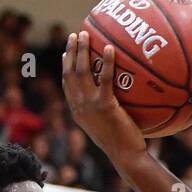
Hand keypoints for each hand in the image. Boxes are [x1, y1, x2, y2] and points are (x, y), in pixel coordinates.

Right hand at [62, 32, 146, 163]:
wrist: (126, 157)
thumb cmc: (123, 145)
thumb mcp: (108, 127)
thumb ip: (106, 111)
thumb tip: (117, 100)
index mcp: (78, 111)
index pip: (67, 84)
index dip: (65, 66)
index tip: (66, 53)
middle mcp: (79, 106)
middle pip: (70, 72)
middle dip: (70, 51)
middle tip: (75, 35)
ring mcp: (90, 105)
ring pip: (81, 71)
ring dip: (81, 50)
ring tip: (85, 34)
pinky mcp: (105, 105)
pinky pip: (104, 78)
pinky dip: (106, 61)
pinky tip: (109, 49)